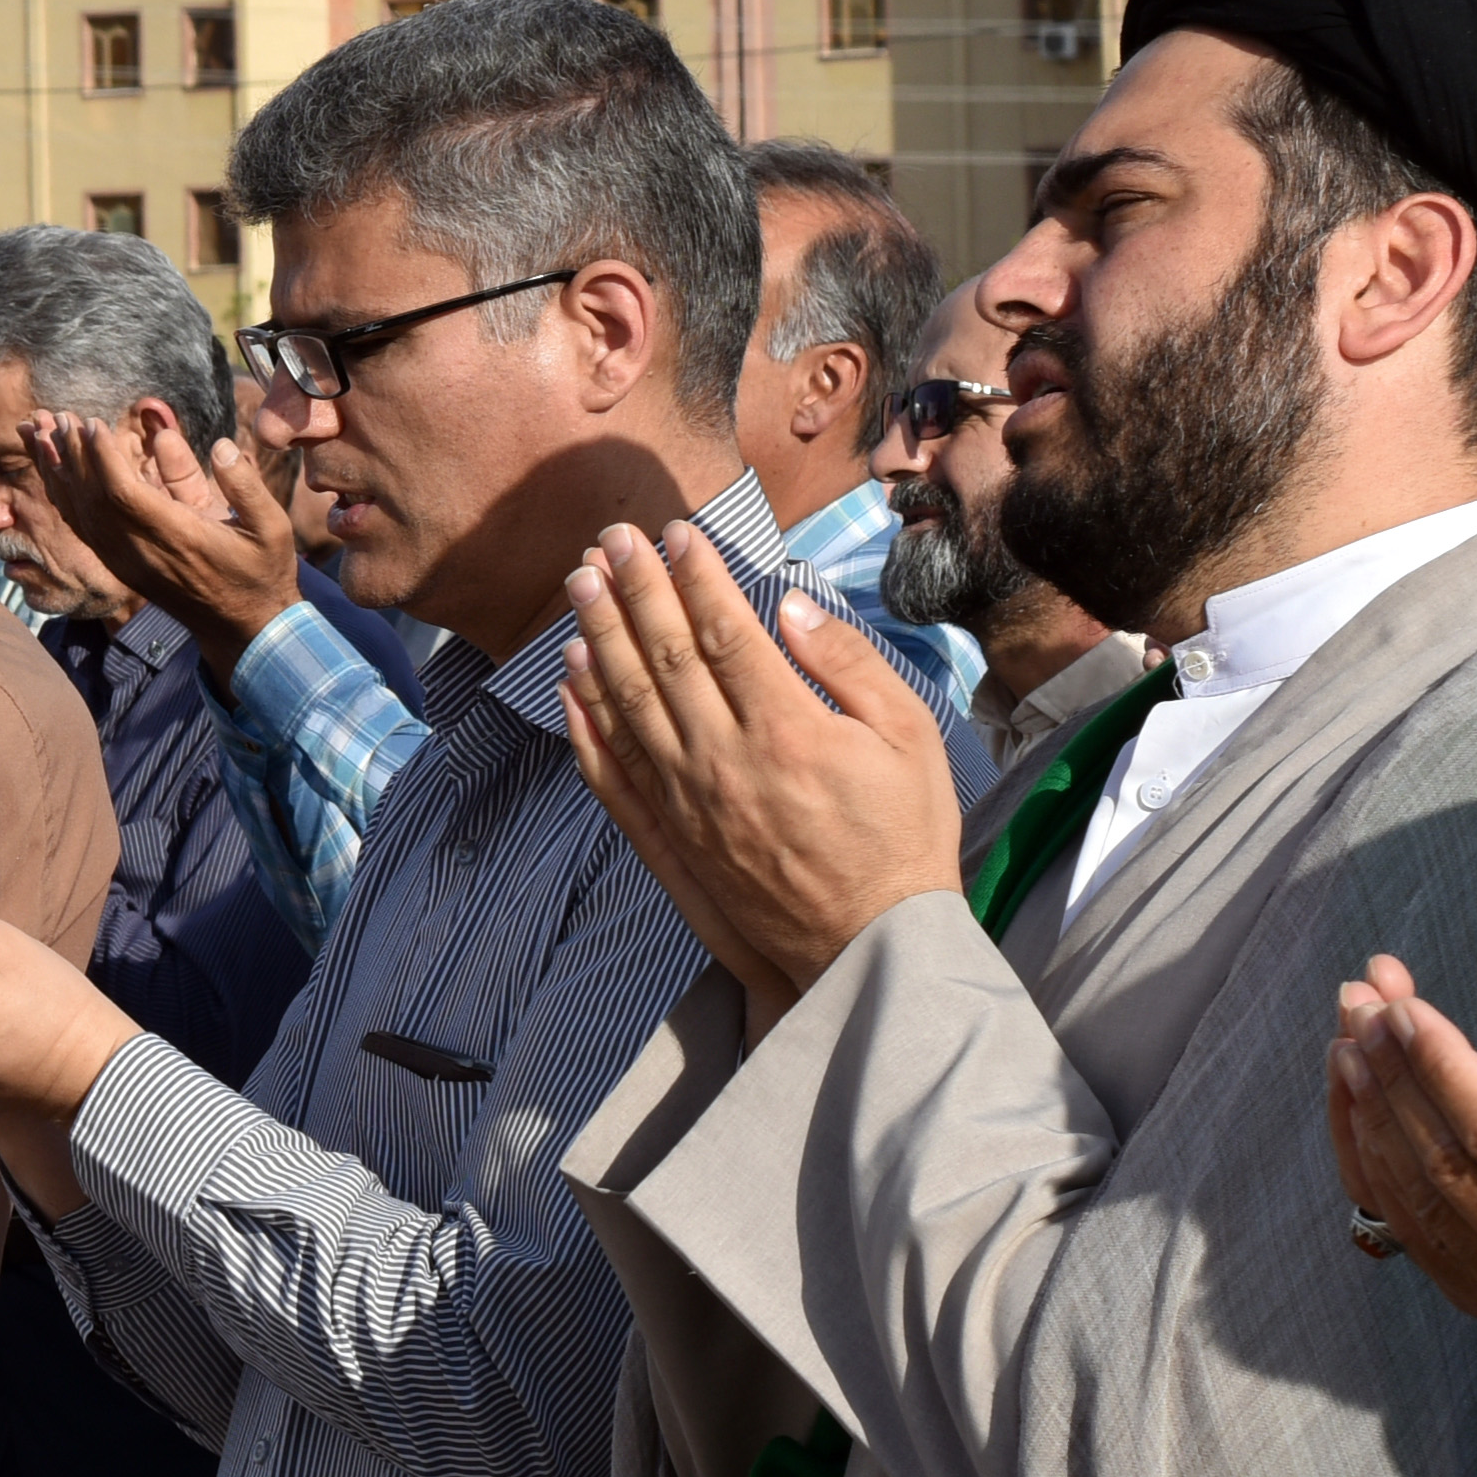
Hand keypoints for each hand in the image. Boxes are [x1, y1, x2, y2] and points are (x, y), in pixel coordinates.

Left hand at [25, 403, 304, 671]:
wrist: (243, 628)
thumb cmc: (261, 572)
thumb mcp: (272, 528)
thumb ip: (246, 486)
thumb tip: (221, 445)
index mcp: (179, 538)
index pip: (124, 494)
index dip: (103, 457)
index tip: (92, 423)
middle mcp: (144, 552)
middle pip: (92, 499)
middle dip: (71, 455)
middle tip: (56, 415)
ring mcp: (127, 562)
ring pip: (80, 513)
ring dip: (57, 471)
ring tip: (39, 432)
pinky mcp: (120, 565)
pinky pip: (83, 526)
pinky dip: (63, 494)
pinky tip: (51, 469)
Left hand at [557, 520, 971, 1022]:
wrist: (869, 944)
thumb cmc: (903, 836)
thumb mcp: (910, 739)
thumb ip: (849, 666)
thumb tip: (791, 607)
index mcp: (787, 728)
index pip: (723, 632)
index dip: (694, 576)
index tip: (676, 533)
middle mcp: (723, 758)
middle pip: (662, 655)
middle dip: (633, 589)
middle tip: (609, 538)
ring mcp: (687, 800)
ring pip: (626, 703)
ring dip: (598, 637)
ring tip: (579, 585)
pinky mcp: (670, 837)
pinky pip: (611, 772)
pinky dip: (584, 722)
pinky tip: (567, 680)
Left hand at [1327, 952, 1476, 1409]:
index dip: (1441, 1068)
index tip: (1405, 1007)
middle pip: (1440, 1157)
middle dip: (1391, 1070)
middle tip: (1360, 996)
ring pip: (1412, 1193)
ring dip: (1370, 1110)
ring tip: (1347, 1035)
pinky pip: (1410, 1230)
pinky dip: (1370, 1164)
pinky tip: (1356, 1109)